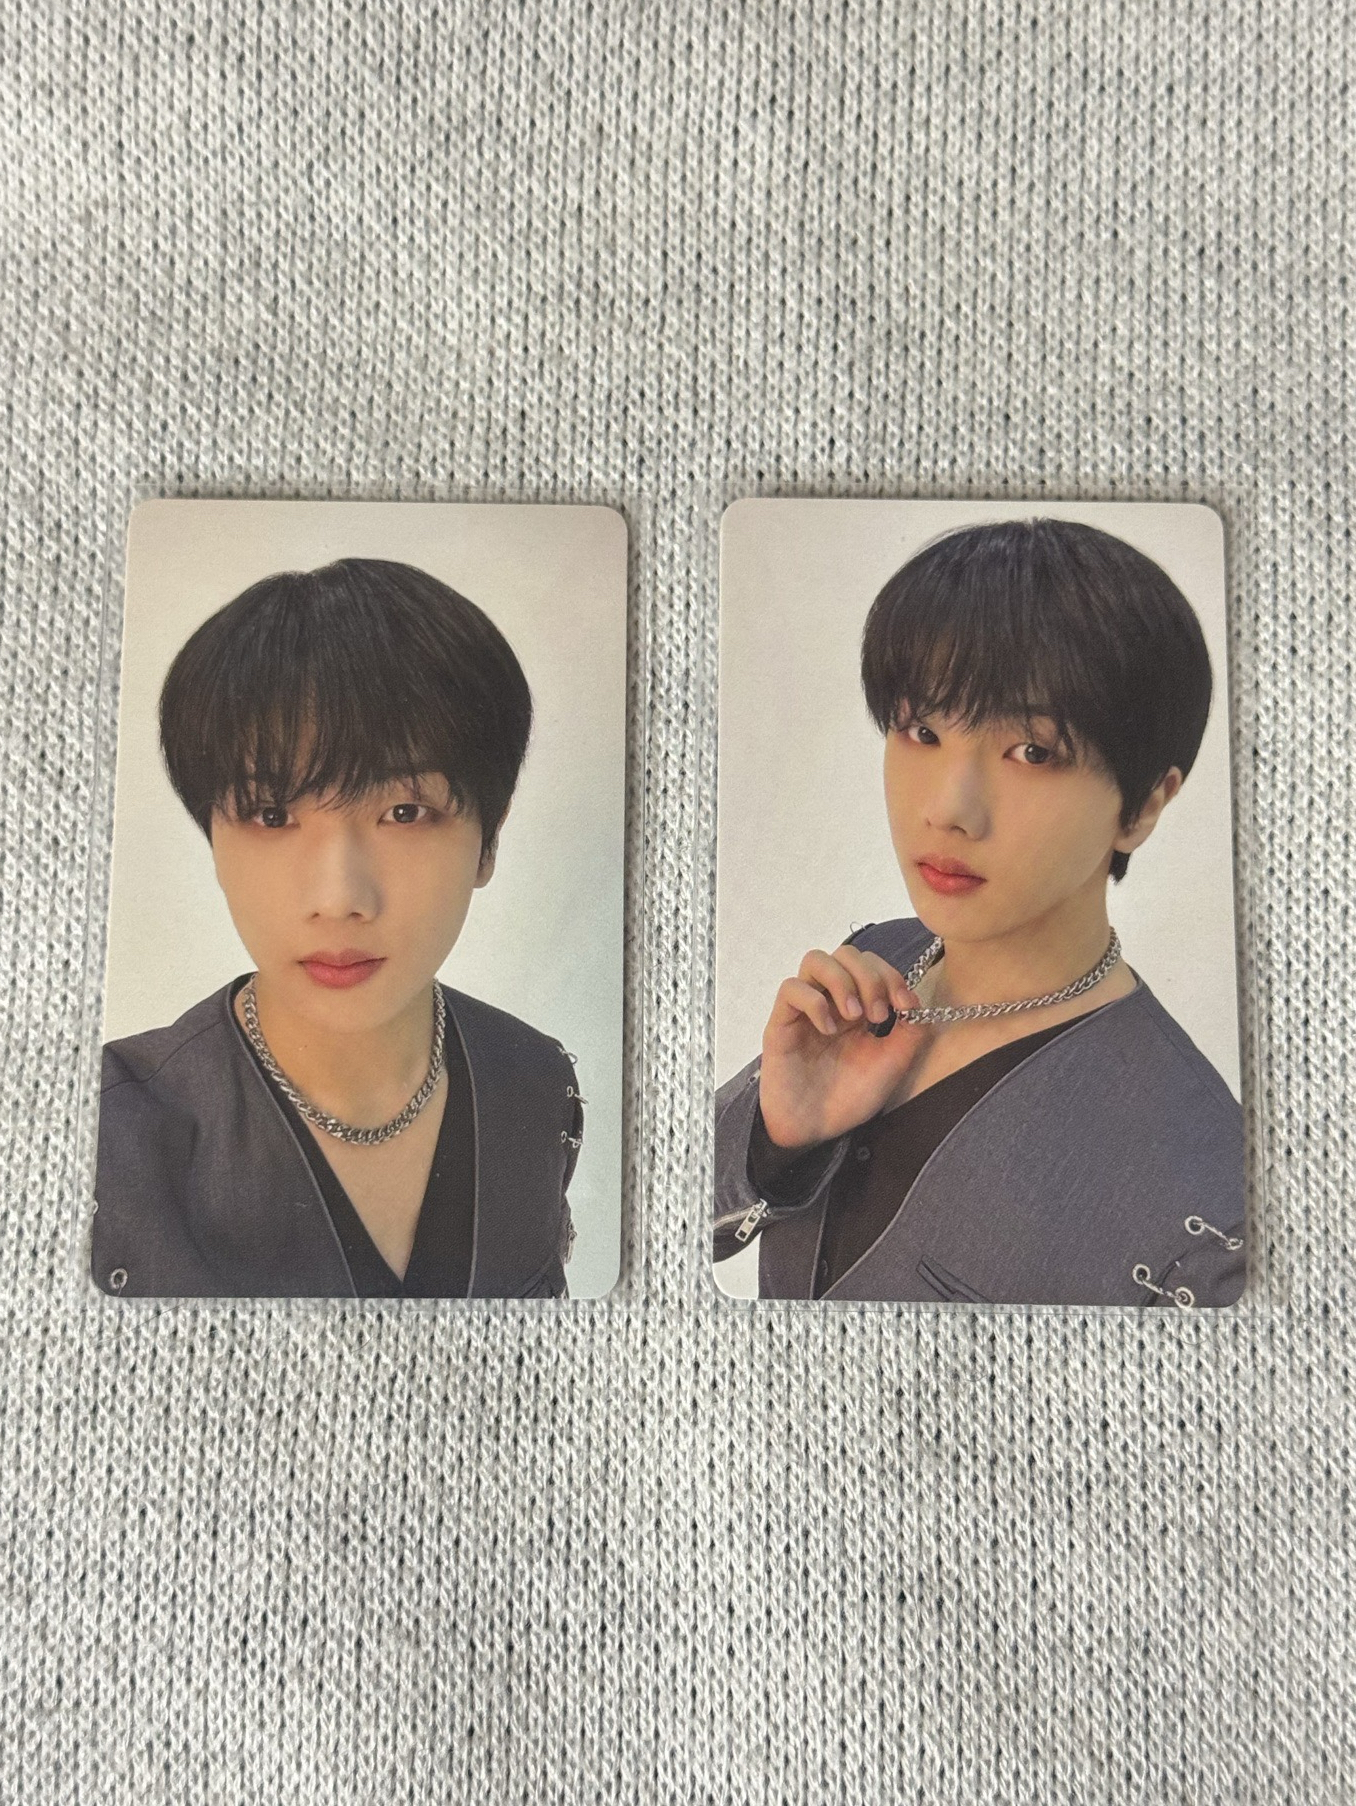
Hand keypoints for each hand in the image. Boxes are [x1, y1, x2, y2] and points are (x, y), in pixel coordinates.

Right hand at [758, 943, 927, 1148]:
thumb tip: (915, 999)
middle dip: (869, 977)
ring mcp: (805, 1009)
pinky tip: (828, 1028)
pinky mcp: (780, 1023)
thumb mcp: (892, 1064)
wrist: (815, 1130)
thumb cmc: (850, 1098)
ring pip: (816, 959)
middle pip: (846, 953)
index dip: (891, 976)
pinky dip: (814, 1001)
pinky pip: (791, 989)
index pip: (872, 965)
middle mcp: (830, 1001)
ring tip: (853, 1015)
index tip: (904, 1005)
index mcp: (858, 1007)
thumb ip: (910, 1032)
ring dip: (842, 981)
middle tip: (877, 1015)